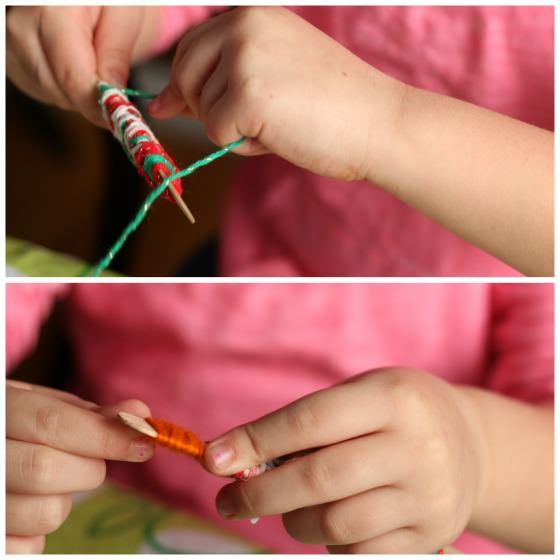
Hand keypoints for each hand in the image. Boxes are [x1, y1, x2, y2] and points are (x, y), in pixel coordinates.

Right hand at [6, 6, 159, 125]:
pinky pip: (45, 93)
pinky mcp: (13, 61)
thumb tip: (112, 98)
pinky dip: (67, 91)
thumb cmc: (109, 2)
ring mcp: (12, 46)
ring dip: (80, 94)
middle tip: (114, 88)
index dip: (98, 104)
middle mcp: (22, 27)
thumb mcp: (125, 19)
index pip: (72, 77)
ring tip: (93, 66)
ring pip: (53, 96)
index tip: (120, 116)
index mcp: (51, 11)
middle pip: (60, 91)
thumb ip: (116, 57)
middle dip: (92, 98)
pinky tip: (76, 68)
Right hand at [6, 380, 153, 553]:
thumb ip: (91, 414)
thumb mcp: (45, 407)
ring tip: (48, 483)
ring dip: (65, 500)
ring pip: (45, 513)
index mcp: (0, 410)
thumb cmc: (17, 425)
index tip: (144, 442)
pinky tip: (29, 506)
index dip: (104, 435)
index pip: (51, 424)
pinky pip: (30, 547)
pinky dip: (41, 531)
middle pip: (46, 469)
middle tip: (90, 463)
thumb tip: (140, 413)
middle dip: (88, 469)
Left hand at [150, 7, 404, 180]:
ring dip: (232, 127)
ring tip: (279, 124)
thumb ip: (221, 80)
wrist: (377, 121)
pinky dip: (242, 146)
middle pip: (184, 74)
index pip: (192, 46)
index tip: (174, 105)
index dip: (183, 82)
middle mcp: (243, 27)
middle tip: (245, 123)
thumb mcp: (274, 74)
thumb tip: (161, 103)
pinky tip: (279, 136)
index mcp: (252, 15)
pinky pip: (217, 134)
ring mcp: (244, 59)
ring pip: (203, 109)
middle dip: (202, 107)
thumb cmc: (333, 104)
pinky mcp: (247, 96)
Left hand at [203, 368, 486, 552]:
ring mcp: (427, 496)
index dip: (258, 440)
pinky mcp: (430, 536)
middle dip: (261, 493)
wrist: (468, 443)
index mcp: (392, 398)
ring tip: (284, 507)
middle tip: (227, 500)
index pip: (312, 420)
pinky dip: (328, 542)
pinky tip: (327, 520)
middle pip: (320, 478)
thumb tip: (239, 459)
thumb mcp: (361, 395)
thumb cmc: (395, 412)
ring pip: (336, 523)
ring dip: (292, 520)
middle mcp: (415, 447)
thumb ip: (306, 424)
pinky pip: (359, 552)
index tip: (214, 457)